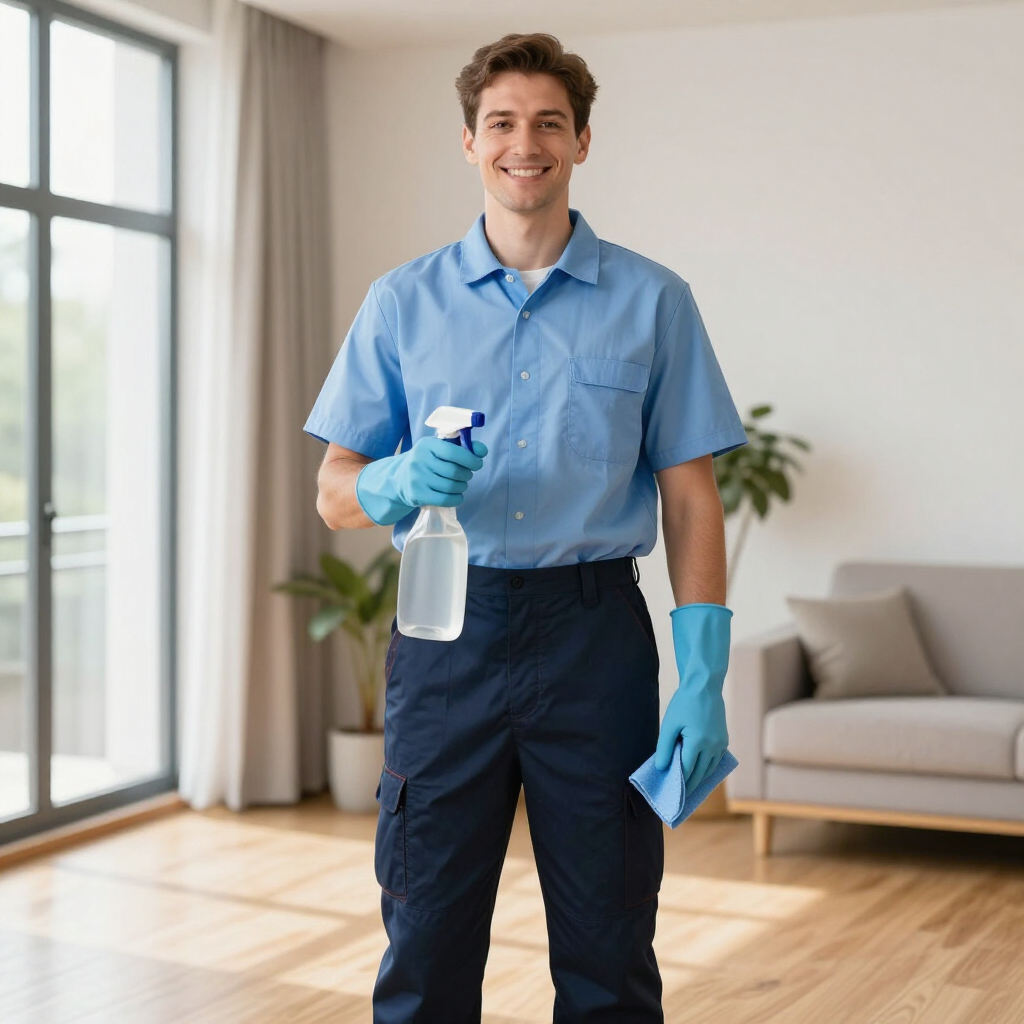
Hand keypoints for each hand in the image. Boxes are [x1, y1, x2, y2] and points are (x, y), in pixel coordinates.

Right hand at [355, 436, 487, 525]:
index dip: (471, 459)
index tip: (477, 464)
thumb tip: (482, 451)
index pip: (454, 452)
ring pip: (451, 486)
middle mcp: (420, 460)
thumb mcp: (440, 448)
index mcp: (427, 445)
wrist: (399, 479)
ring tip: (460, 484)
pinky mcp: (417, 495)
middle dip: (466, 474)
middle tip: (466, 475)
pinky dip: (456, 498)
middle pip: (454, 471)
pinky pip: (445, 500)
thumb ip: (463, 446)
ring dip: (462, 486)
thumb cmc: (426, 461)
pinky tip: (457, 495)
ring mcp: (417, 479)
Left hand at [654, 603, 732, 790]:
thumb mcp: (669, 724)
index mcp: (698, 743)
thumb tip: (661, 768)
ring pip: (710, 770)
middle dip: (689, 787)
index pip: (687, 771)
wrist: (705, 685)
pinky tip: (699, 773)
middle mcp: (713, 746)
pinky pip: (716, 761)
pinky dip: (708, 769)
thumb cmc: (684, 703)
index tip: (670, 795)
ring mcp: (721, 744)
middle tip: (678, 799)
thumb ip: (664, 747)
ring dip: (699, 780)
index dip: (678, 784)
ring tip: (687, 790)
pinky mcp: (724, 739)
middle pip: (700, 774)